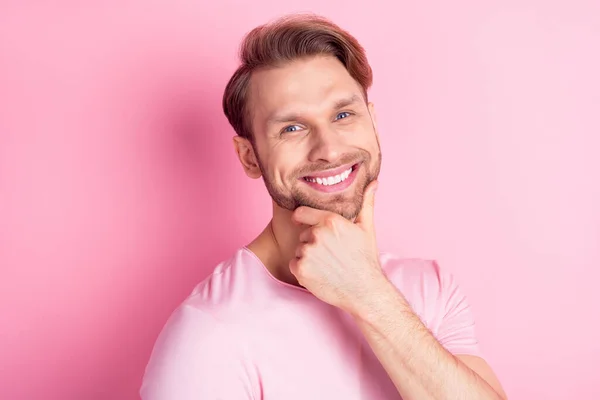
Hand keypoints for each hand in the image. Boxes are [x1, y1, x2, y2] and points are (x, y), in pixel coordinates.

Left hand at [290, 180, 386, 313]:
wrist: (365, 291)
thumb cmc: (366, 259)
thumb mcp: (367, 228)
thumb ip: (365, 203)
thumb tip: (373, 183)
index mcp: (330, 221)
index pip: (302, 212)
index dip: (302, 218)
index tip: (301, 222)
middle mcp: (317, 234)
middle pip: (303, 235)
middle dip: (312, 242)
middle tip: (329, 254)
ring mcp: (307, 253)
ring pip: (299, 250)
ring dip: (308, 257)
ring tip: (326, 265)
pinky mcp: (301, 270)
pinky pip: (294, 265)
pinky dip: (303, 270)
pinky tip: (319, 274)